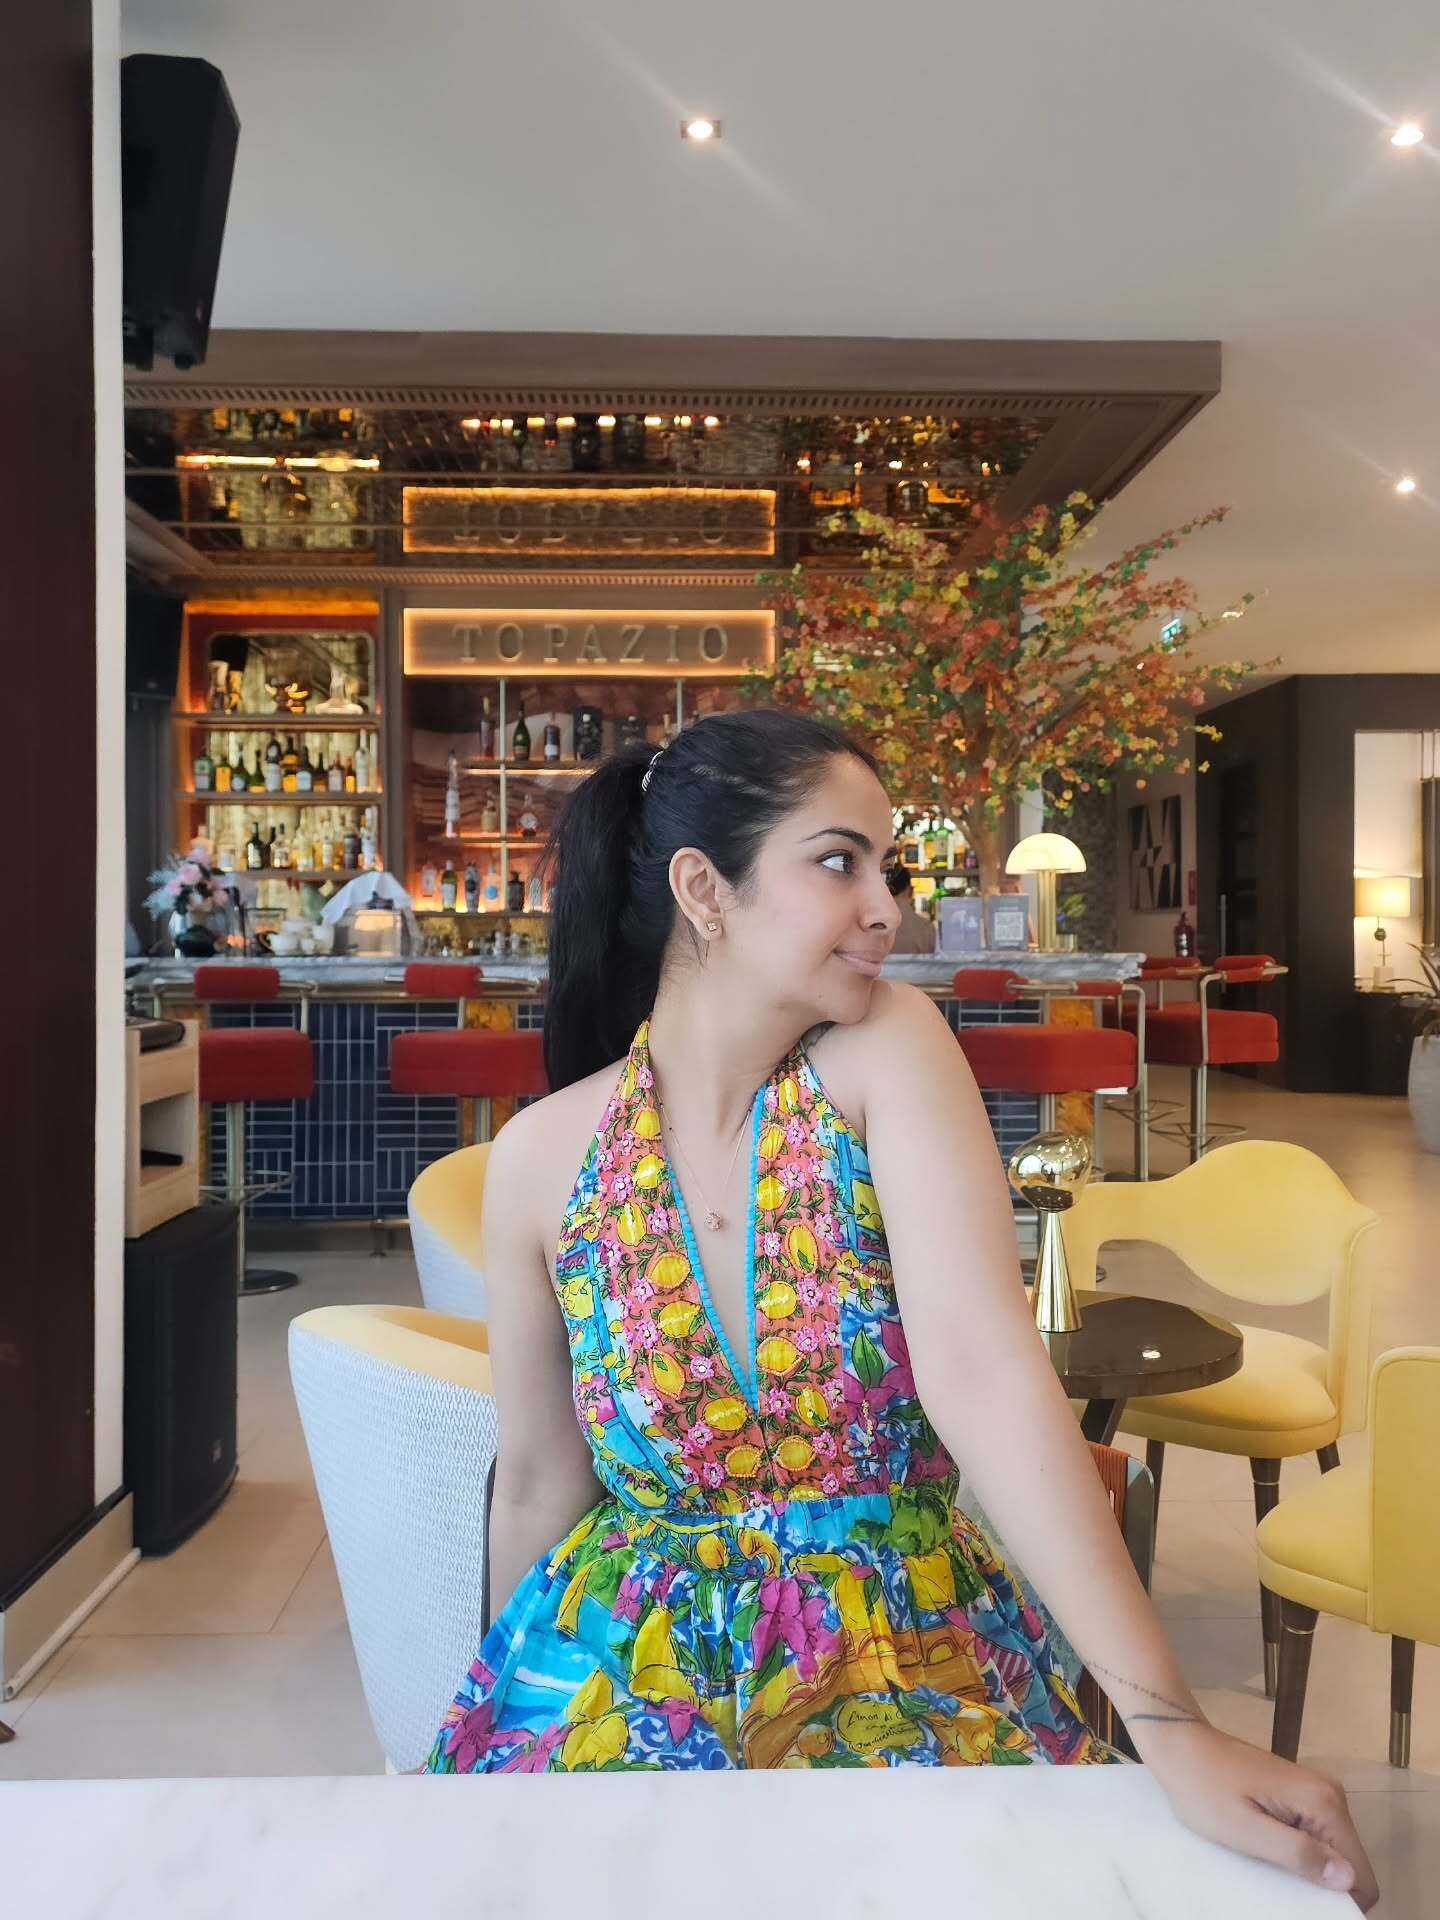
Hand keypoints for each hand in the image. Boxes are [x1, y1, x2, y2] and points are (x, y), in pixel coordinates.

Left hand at [1145, 1722, 1378, 1910]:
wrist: (1179, 1744)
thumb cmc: (1205, 1789)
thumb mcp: (1247, 1831)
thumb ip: (1299, 1854)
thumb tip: (1349, 1878)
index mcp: (1323, 1803)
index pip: (1360, 1872)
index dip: (1341, 1901)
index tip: (1306, 1908)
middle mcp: (1330, 1794)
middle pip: (1348, 1862)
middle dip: (1322, 1883)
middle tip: (1280, 1889)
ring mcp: (1315, 1790)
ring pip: (1331, 1850)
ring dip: (1307, 1867)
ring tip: (1269, 1870)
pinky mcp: (1299, 1792)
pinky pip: (1313, 1835)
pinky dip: (1297, 1850)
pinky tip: (1267, 1852)